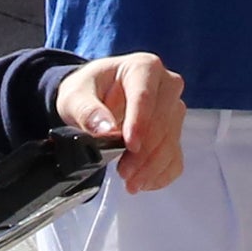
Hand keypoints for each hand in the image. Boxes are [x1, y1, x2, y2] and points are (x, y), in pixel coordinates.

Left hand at [51, 53, 185, 192]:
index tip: (130, 146)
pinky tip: (143, 183)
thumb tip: (104, 128)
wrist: (97, 97)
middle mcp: (167, 86)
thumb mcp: (75, 96)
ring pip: (171, 142)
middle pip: (163, 122)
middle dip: (144, 152)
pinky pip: (176, 157)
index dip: (140, 123)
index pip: (146, 96)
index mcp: (144, 67)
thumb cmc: (88, 91)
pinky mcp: (175, 132)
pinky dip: (162, 174)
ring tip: (130, 183)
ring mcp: (174, 110)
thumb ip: (86, 110)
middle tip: (124, 173)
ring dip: (152, 167)